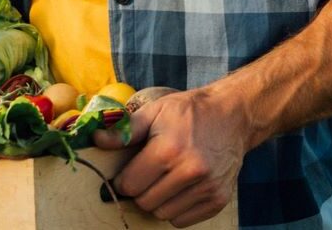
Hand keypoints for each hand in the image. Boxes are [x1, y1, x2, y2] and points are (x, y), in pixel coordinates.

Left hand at [95, 87, 250, 227]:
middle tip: (148, 174)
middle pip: (145, 203)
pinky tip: (181, 188)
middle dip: (140, 191)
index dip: (124, 179)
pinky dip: (176, 209)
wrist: (234, 116)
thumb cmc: (190, 112)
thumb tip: (97, 140)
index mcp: (170, 149)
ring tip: (166, 179)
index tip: (130, 170)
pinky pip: (183, 221)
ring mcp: (208, 187)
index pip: (130, 185)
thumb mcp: (156, 111)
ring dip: (158, 201)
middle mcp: (191, 171)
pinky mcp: (218, 199)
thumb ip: (125, 130)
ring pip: (163, 215)